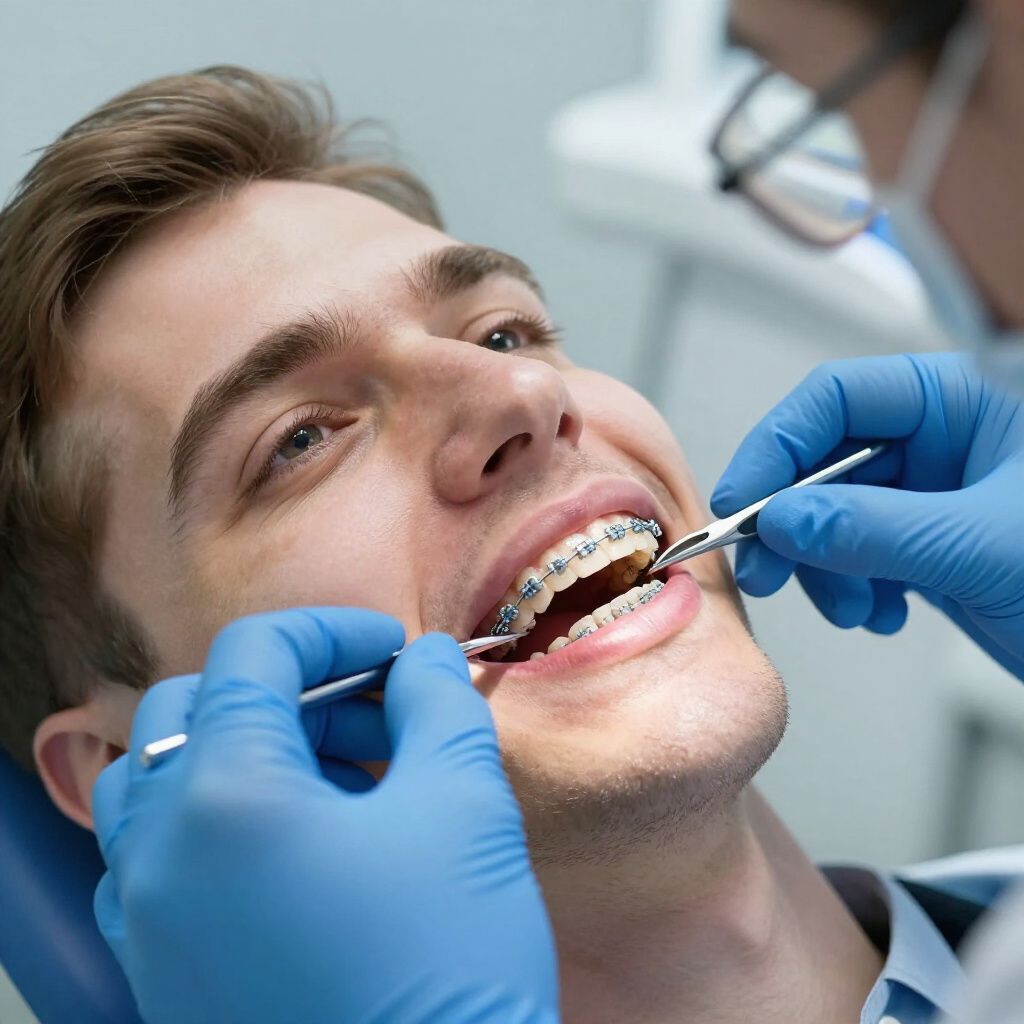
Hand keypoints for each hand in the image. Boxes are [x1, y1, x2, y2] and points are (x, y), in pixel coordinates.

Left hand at [92, 608, 558, 1023]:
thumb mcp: (463, 808)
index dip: (330, 630)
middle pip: (196, 710)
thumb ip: (436, 705)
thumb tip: (420, 658)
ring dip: (254, 753)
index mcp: (223, 800)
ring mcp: (147, 921)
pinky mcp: (163, 973)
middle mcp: (158, 855)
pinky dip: (225, 820)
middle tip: (379, 721)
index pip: (250, 655)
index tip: (394, 649)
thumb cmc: (447, 965)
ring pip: (168, 783)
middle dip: (294, 693)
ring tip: (350, 783)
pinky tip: (305, 847)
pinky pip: (164, 859)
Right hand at [711, 353, 1023, 679]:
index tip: (744, 503)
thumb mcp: (985, 547)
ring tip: (852, 608)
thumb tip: (783, 521)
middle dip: (792, 519)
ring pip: (832, 513)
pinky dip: (851, 587)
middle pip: (824, 458)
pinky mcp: (930, 543)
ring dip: (823, 565)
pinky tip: (880, 613)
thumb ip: (874, 529)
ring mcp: (934, 493)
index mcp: (965, 400)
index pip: (840, 398)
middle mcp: (944, 439)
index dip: (779, 445)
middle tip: (766, 569)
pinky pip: (857, 553)